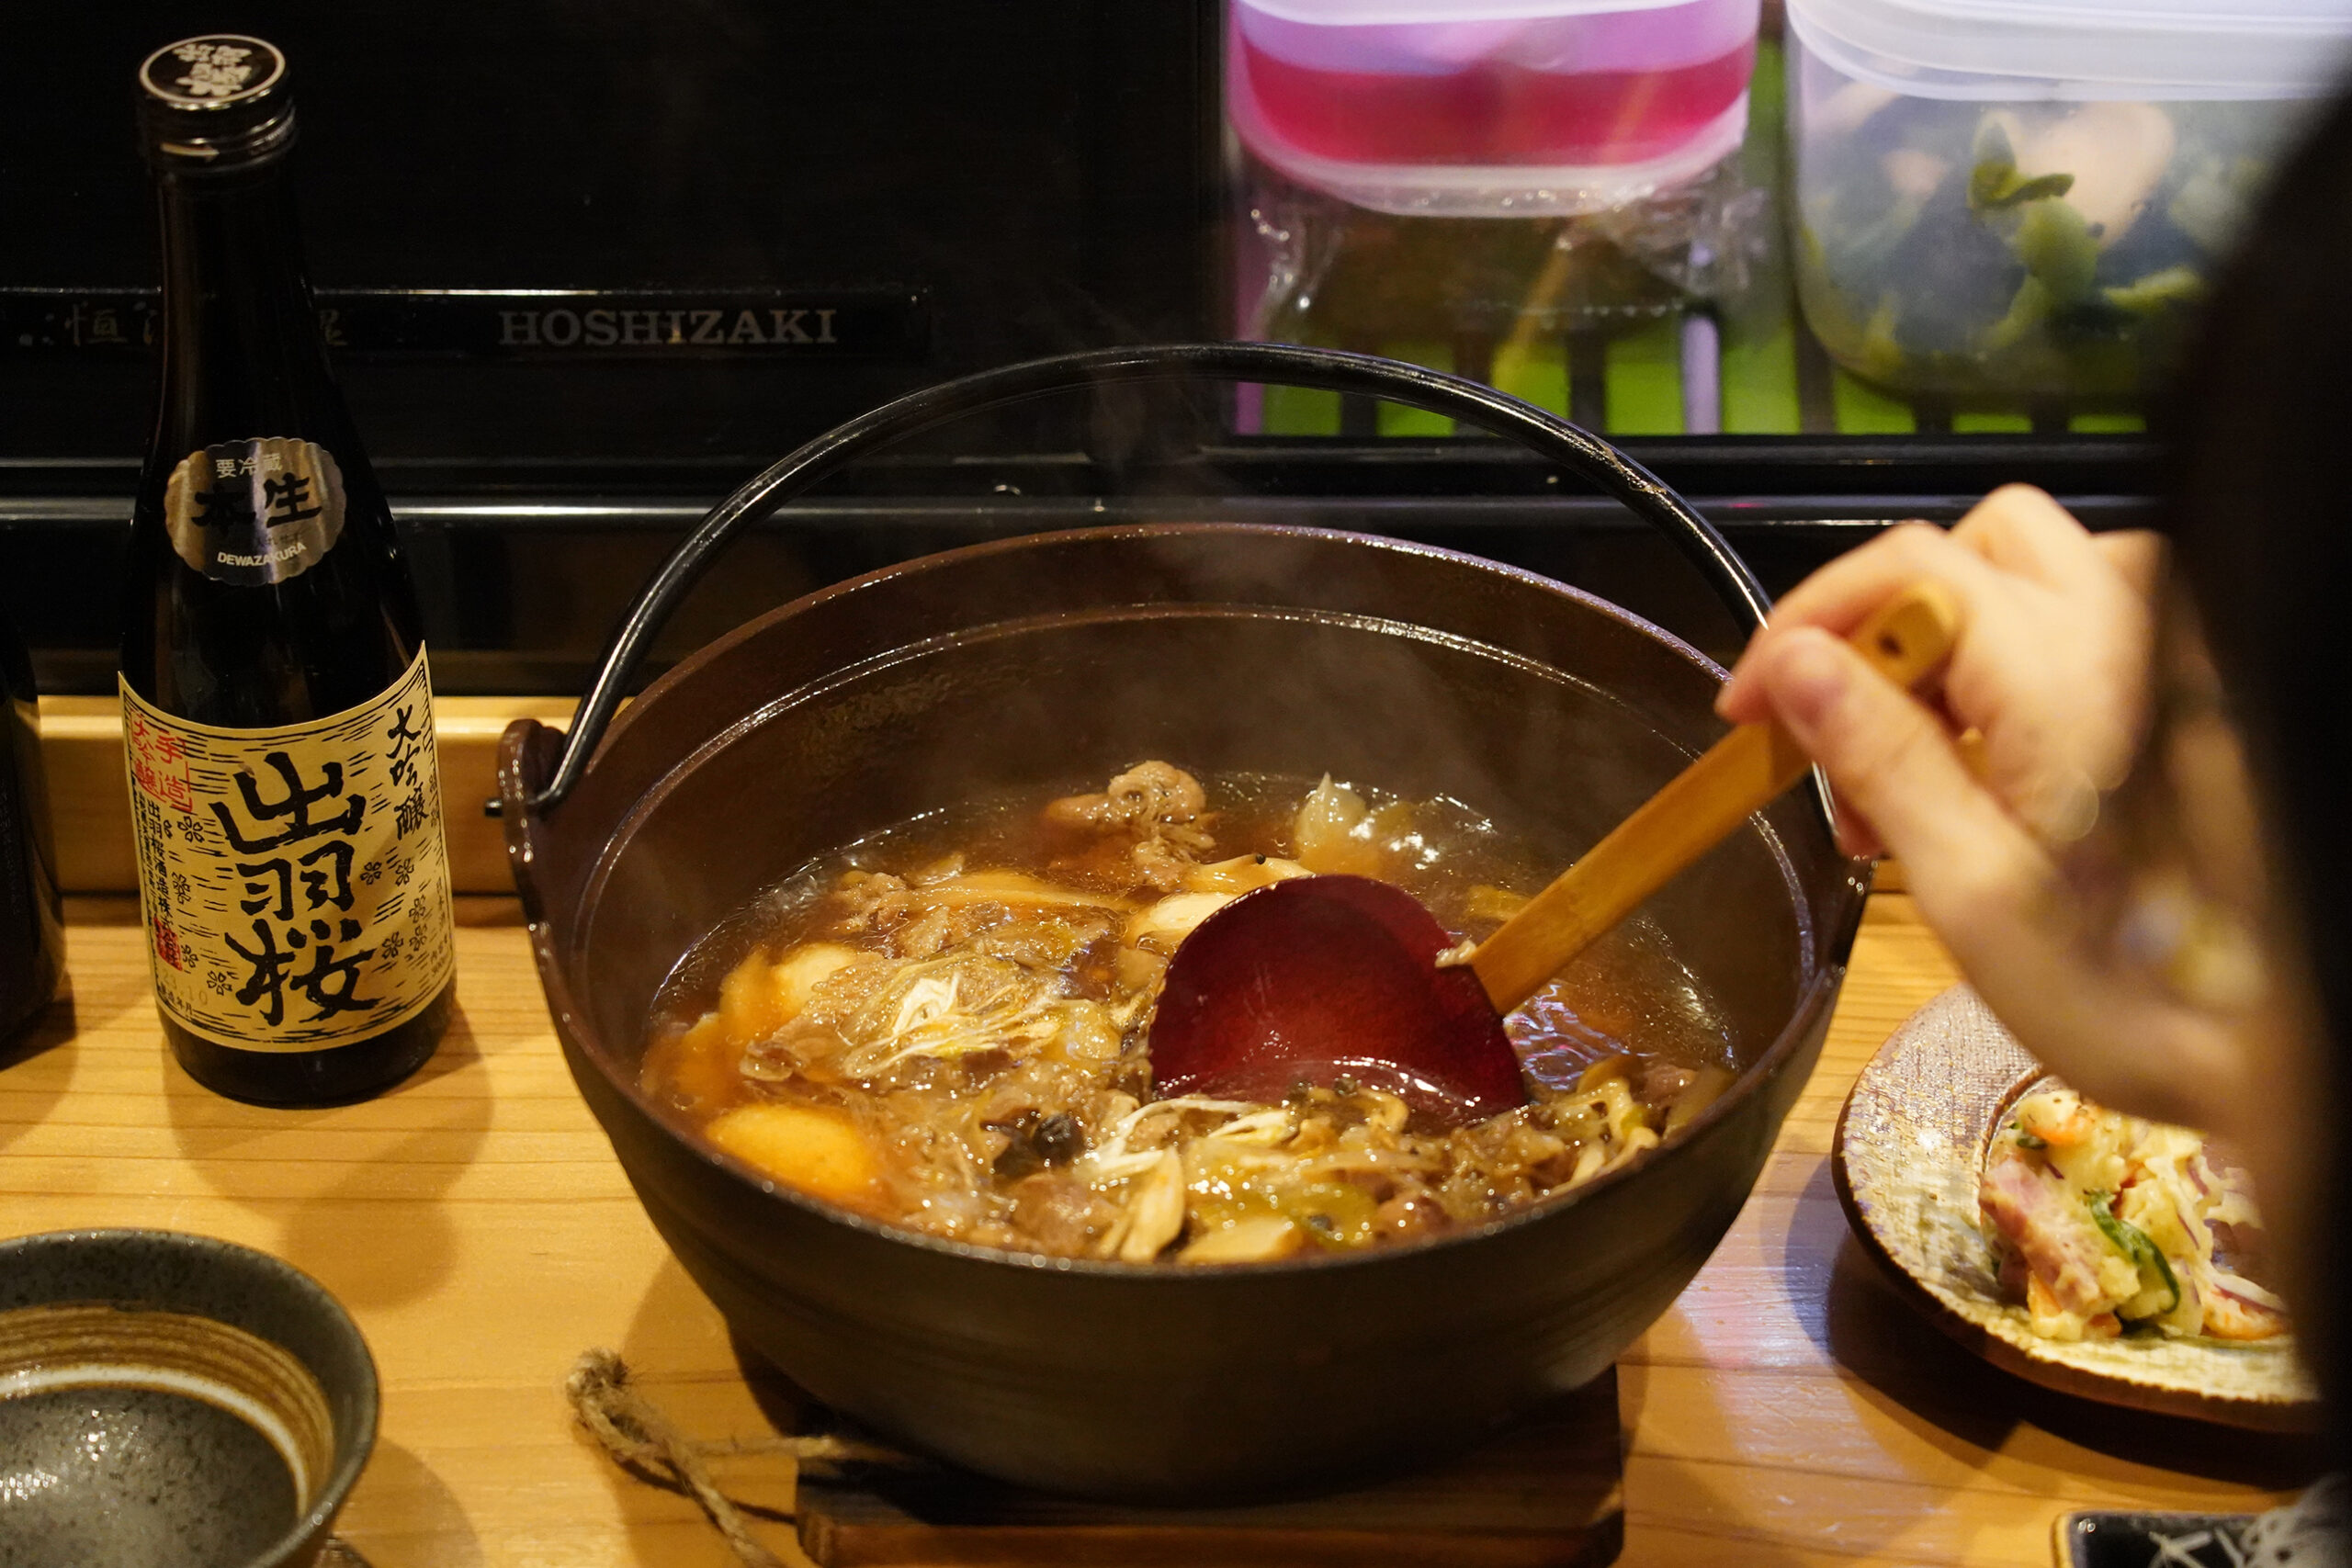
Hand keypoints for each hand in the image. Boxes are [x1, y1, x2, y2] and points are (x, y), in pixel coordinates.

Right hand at [1715, 486, 2246, 1132]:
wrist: (2286, 1044)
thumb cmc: (2130, 993)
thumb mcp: (1970, 891)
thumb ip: (1880, 757)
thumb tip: (1793, 666)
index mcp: (2064, 670)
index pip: (1904, 568)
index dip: (1802, 624)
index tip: (1747, 714)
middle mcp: (2129, 625)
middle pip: (1967, 548)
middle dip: (1877, 632)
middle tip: (1833, 748)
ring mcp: (2173, 649)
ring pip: (2028, 576)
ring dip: (1945, 649)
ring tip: (1914, 777)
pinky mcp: (2194, 686)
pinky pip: (2082, 625)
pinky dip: (2012, 671)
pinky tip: (1995, 774)